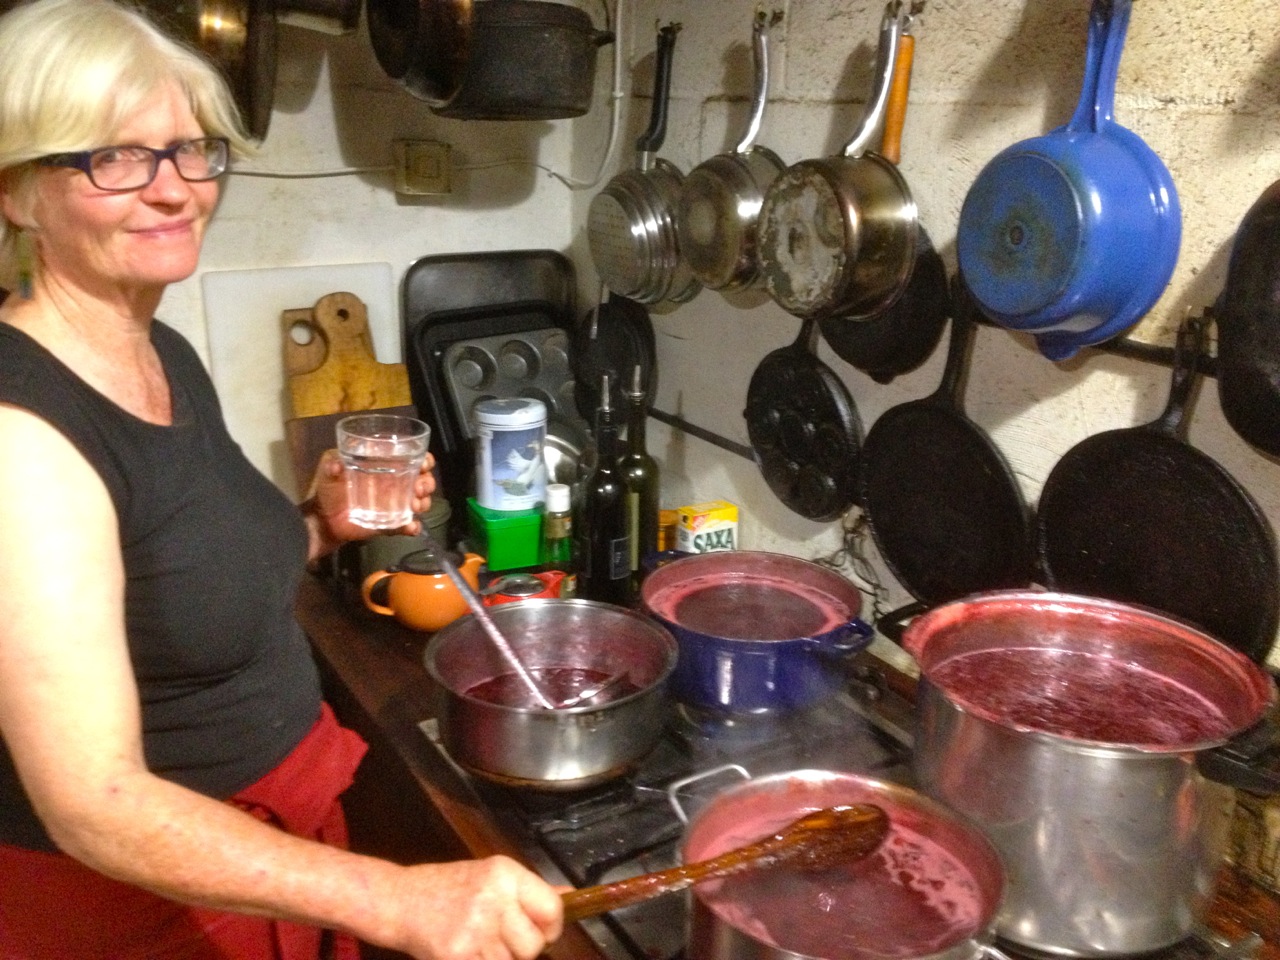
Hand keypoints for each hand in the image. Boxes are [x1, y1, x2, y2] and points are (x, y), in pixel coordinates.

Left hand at [303, 450, 435, 557]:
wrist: (323, 521)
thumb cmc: (328, 491)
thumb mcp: (328, 471)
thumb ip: (331, 465)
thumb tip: (336, 464)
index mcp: (385, 467)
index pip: (413, 458)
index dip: (424, 460)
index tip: (424, 464)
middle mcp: (395, 484)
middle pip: (423, 481)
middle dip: (427, 483)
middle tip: (418, 489)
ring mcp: (394, 505)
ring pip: (421, 502)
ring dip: (423, 503)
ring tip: (413, 506)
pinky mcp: (391, 524)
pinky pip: (408, 525)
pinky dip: (412, 526)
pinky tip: (409, 527)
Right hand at [382, 856, 563, 959]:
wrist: (399, 900)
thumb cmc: (447, 888)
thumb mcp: (490, 876)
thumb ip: (529, 890)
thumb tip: (570, 895)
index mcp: (505, 874)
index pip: (552, 908)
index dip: (551, 928)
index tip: (542, 932)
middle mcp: (493, 897)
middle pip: (534, 945)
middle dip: (523, 950)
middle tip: (502, 940)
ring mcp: (474, 928)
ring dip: (501, 959)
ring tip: (480, 944)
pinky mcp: (458, 955)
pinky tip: (468, 952)